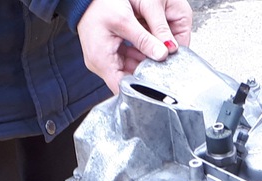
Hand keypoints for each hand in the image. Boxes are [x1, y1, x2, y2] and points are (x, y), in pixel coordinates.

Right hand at [76, 0, 192, 93]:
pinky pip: (125, 60)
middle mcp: (100, 64)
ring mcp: (103, 59)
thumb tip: (163, 54)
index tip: (157, 84)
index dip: (140, 90)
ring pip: (128, 70)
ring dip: (143, 64)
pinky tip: (148, 50)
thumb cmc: (98, 4)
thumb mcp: (125, 20)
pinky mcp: (107, 52)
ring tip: (157, 57)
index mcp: (101, 61)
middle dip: (145, 74)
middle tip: (162, 67)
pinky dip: (137, 56)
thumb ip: (145, 40)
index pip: (122, 89)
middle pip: (127, 80)